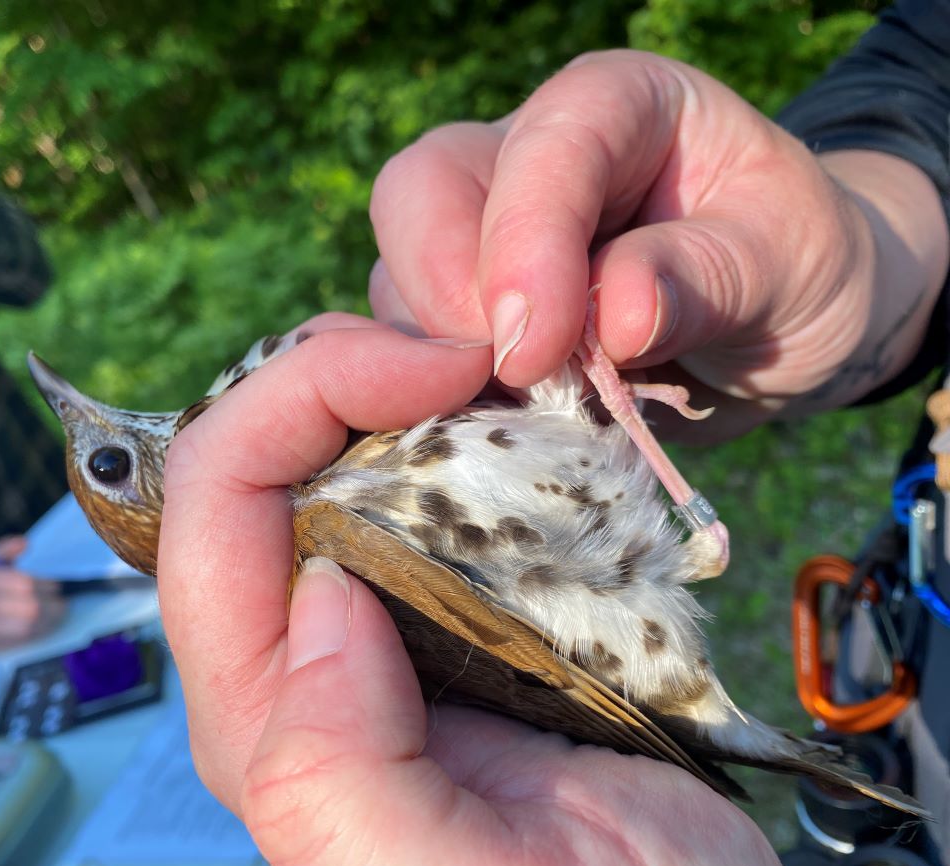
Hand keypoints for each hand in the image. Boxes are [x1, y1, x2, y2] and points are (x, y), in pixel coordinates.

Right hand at [0, 536, 65, 653]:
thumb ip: (5, 549)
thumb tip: (24, 543)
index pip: (24, 583)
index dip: (44, 583)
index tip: (53, 583)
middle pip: (29, 605)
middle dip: (49, 601)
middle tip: (58, 597)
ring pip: (29, 623)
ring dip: (48, 616)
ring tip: (56, 608)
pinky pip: (23, 637)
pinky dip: (40, 628)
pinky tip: (46, 621)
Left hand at [157, 316, 832, 865]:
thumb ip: (331, 763)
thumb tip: (320, 588)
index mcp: (265, 710)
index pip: (212, 505)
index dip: (297, 400)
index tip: (431, 371)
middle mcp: (306, 652)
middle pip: (268, 454)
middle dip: (352, 374)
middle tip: (477, 357)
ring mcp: (393, 622)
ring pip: (352, 453)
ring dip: (419, 392)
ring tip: (513, 374)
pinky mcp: (469, 608)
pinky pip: (444, 483)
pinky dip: (484, 429)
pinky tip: (540, 421)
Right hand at [369, 50, 947, 438]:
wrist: (779, 327)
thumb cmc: (795, 269)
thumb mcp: (786, 265)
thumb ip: (705, 278)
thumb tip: (613, 317)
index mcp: (613, 108)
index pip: (539, 149)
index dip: (523, 243)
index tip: (535, 351)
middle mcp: (526, 159)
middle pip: (420, 194)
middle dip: (450, 298)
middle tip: (522, 382)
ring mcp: (481, 237)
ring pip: (399, 280)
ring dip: (447, 361)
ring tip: (539, 412)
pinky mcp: (463, 315)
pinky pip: (412, 353)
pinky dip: (445, 399)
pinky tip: (512, 427)